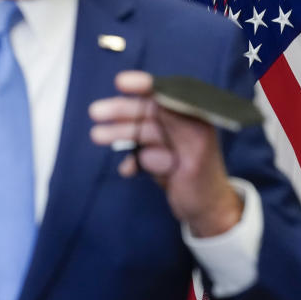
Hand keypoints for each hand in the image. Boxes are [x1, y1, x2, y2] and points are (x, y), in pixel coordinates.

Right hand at [88, 70, 241, 236]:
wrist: (206, 216)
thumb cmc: (205, 186)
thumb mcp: (195, 154)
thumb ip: (177, 127)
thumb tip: (158, 103)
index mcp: (194, 120)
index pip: (166, 95)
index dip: (144, 85)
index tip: (120, 83)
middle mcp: (179, 127)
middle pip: (145, 112)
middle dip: (120, 111)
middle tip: (95, 112)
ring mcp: (167, 143)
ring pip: (138, 131)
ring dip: (117, 134)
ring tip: (96, 136)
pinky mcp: (158, 159)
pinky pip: (138, 153)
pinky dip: (130, 160)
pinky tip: (126, 170)